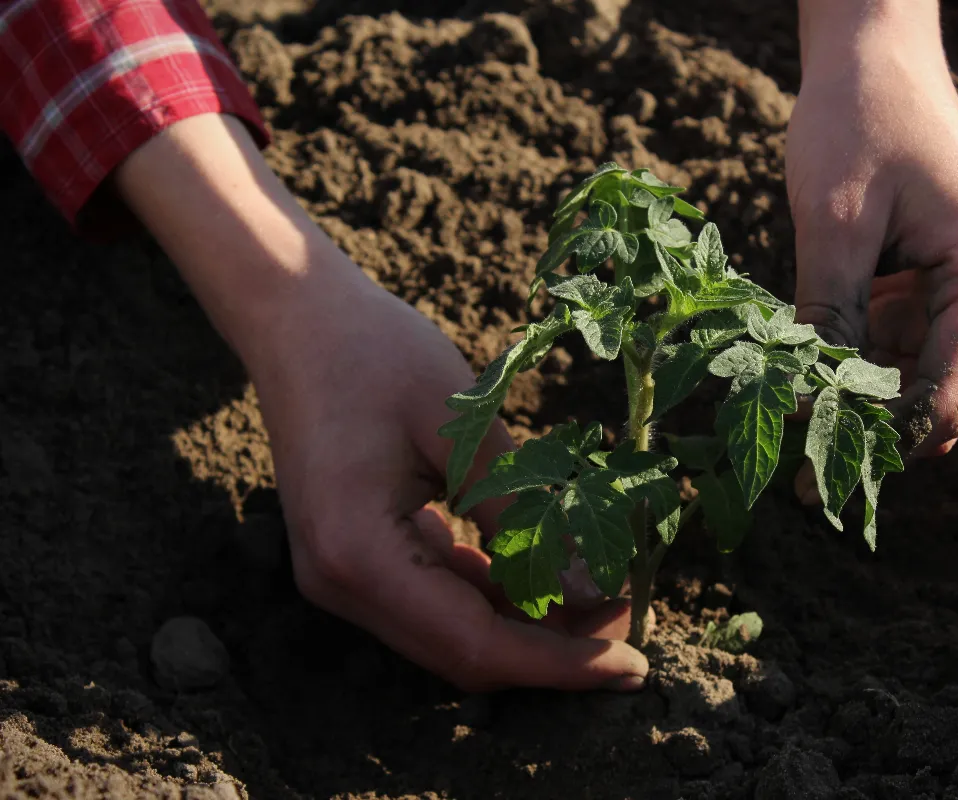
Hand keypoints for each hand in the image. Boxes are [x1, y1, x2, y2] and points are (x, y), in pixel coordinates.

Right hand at [114, 113, 648, 691]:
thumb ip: (523, 514)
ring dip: (524, 622)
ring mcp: (336, 575)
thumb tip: (592, 590)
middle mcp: (338, 583)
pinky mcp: (348, 557)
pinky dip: (488, 593)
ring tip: (598, 592)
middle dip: (550, 648)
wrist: (298, 317)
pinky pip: (429, 597)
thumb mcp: (464, 428)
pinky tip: (539, 569)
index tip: (632, 665)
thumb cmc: (377, 353)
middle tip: (628, 616)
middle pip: (460, 652)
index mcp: (357, 552)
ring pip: (449, 631)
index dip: (558, 663)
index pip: (474, 644)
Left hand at [788, 0, 957, 465]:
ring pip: (911, 378)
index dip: (884, 441)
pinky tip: (802, 381)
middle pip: (935, 397)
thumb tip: (807, 404)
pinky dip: (851, 365)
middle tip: (795, 482)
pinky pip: (895, 346)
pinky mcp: (933, 286)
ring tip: (785, 438)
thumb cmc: (860, 120)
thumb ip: (827, 315)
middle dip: (867, 433)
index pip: (949, 395)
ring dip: (853, 404)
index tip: (816, 477)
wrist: (875, 55)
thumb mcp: (834, 223)